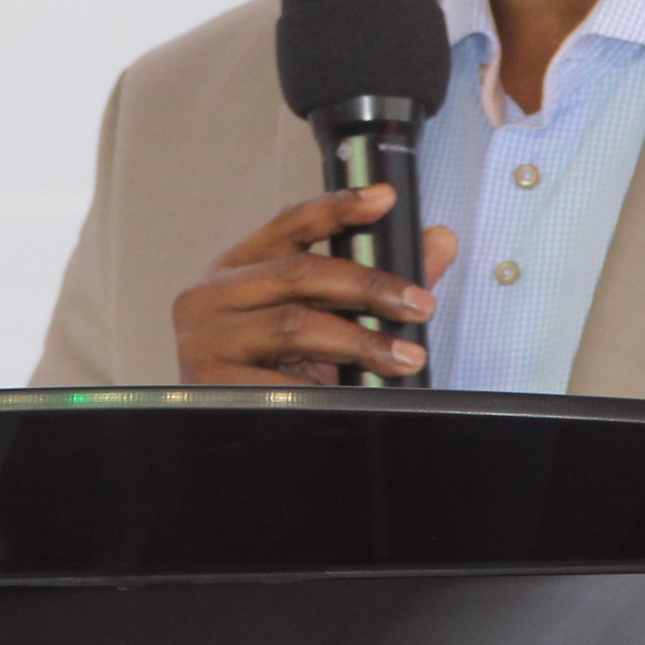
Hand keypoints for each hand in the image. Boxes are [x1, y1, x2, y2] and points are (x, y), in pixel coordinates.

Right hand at [173, 184, 458, 385]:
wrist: (216, 445)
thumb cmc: (269, 376)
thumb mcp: (318, 326)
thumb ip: (375, 285)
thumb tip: (439, 241)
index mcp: (235, 269)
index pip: (289, 223)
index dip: (337, 207)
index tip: (384, 198)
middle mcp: (211, 295)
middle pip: (300, 272)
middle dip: (369, 286)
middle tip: (419, 305)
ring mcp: (205, 337)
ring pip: (295, 324)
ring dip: (360, 341)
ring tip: (404, 358)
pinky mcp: (209, 380)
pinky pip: (281, 381)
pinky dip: (324, 388)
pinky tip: (350, 394)